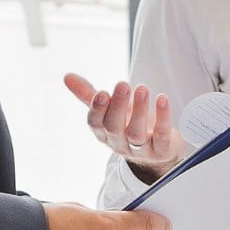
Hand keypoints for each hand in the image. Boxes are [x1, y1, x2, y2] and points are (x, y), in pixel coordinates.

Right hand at [64, 72, 187, 180]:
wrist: (158, 152)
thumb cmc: (130, 125)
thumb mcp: (110, 110)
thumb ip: (89, 95)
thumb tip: (67, 77)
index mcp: (104, 132)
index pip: (95, 123)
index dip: (97, 109)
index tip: (102, 93)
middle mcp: (120, 142)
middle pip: (114, 127)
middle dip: (118, 106)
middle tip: (123, 85)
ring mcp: (140, 150)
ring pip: (136, 133)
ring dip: (139, 110)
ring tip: (142, 89)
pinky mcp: (161, 151)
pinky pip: (162, 136)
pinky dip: (163, 119)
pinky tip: (162, 100)